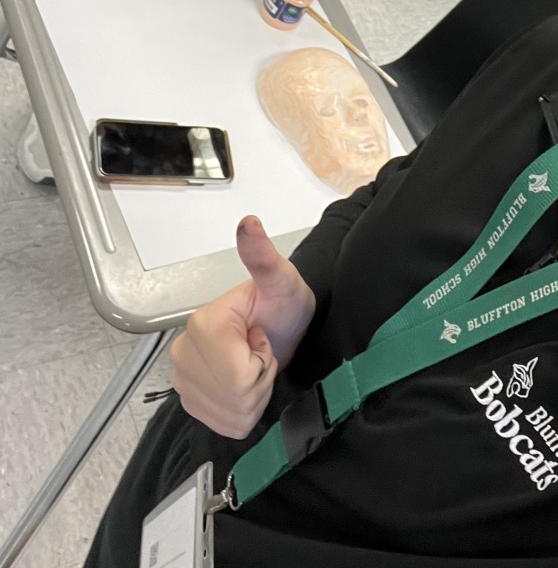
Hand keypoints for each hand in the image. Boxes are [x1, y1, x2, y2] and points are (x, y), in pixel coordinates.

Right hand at [171, 215, 315, 438]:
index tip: (263, 337)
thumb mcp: (281, 279)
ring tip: (255, 365)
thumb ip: (263, 257)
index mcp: (202, 325)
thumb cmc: (284, 303)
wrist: (282, 325)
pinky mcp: (191, 401)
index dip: (261, 362)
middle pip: (233, 397)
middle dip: (259, 380)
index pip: (237, 375)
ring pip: (229, 415)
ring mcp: (183, 379)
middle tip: (262, 352)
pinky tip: (246, 384)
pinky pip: (223, 425)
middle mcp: (182, 353)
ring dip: (254, 396)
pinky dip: (243, 411)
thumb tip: (249, 223)